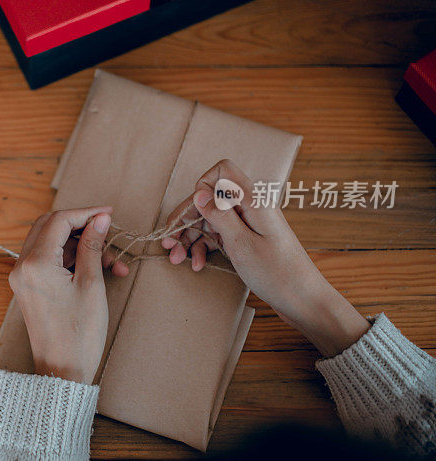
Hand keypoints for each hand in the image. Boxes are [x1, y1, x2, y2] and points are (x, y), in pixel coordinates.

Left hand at [8, 207, 125, 383]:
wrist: (62, 371)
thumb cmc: (79, 333)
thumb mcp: (92, 285)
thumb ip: (93, 246)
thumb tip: (100, 219)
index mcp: (36, 263)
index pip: (60, 220)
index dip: (87, 213)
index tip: (109, 213)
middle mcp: (23, 266)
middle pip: (50, 226)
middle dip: (81, 225)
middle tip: (107, 230)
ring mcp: (23, 277)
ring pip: (51, 243)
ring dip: (80, 245)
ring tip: (112, 262)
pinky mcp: (29, 287)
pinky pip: (48, 260)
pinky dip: (72, 259)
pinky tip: (98, 270)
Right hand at [161, 159, 368, 356]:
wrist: (304, 301)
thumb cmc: (278, 274)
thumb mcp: (242, 244)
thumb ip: (219, 215)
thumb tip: (199, 192)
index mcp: (254, 200)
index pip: (222, 171)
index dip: (202, 188)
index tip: (190, 214)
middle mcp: (251, 207)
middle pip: (210, 198)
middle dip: (187, 219)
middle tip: (169, 242)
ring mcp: (249, 223)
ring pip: (211, 218)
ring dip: (191, 236)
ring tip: (177, 258)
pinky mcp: (247, 238)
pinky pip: (219, 234)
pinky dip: (204, 246)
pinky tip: (197, 262)